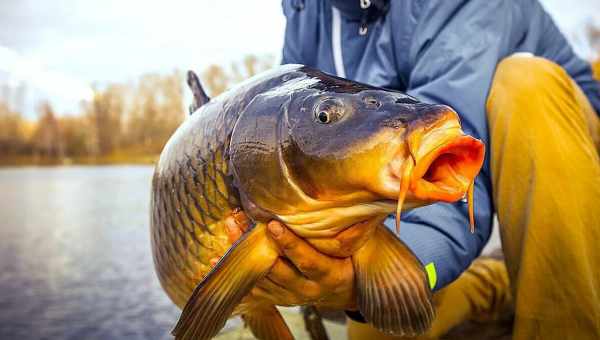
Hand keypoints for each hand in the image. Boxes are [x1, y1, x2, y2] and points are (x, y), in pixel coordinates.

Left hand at [216, 210, 356, 309]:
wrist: (337, 290)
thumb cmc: (344, 260)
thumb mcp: (351, 248)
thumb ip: (351, 232)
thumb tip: (358, 207)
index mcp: (327, 275)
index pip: (307, 260)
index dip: (290, 244)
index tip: (273, 224)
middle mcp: (306, 290)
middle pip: (277, 270)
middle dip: (258, 245)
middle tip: (240, 221)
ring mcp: (288, 297)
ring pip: (261, 278)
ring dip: (242, 254)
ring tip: (230, 226)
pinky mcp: (273, 299)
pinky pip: (249, 289)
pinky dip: (233, 275)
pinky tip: (215, 261)